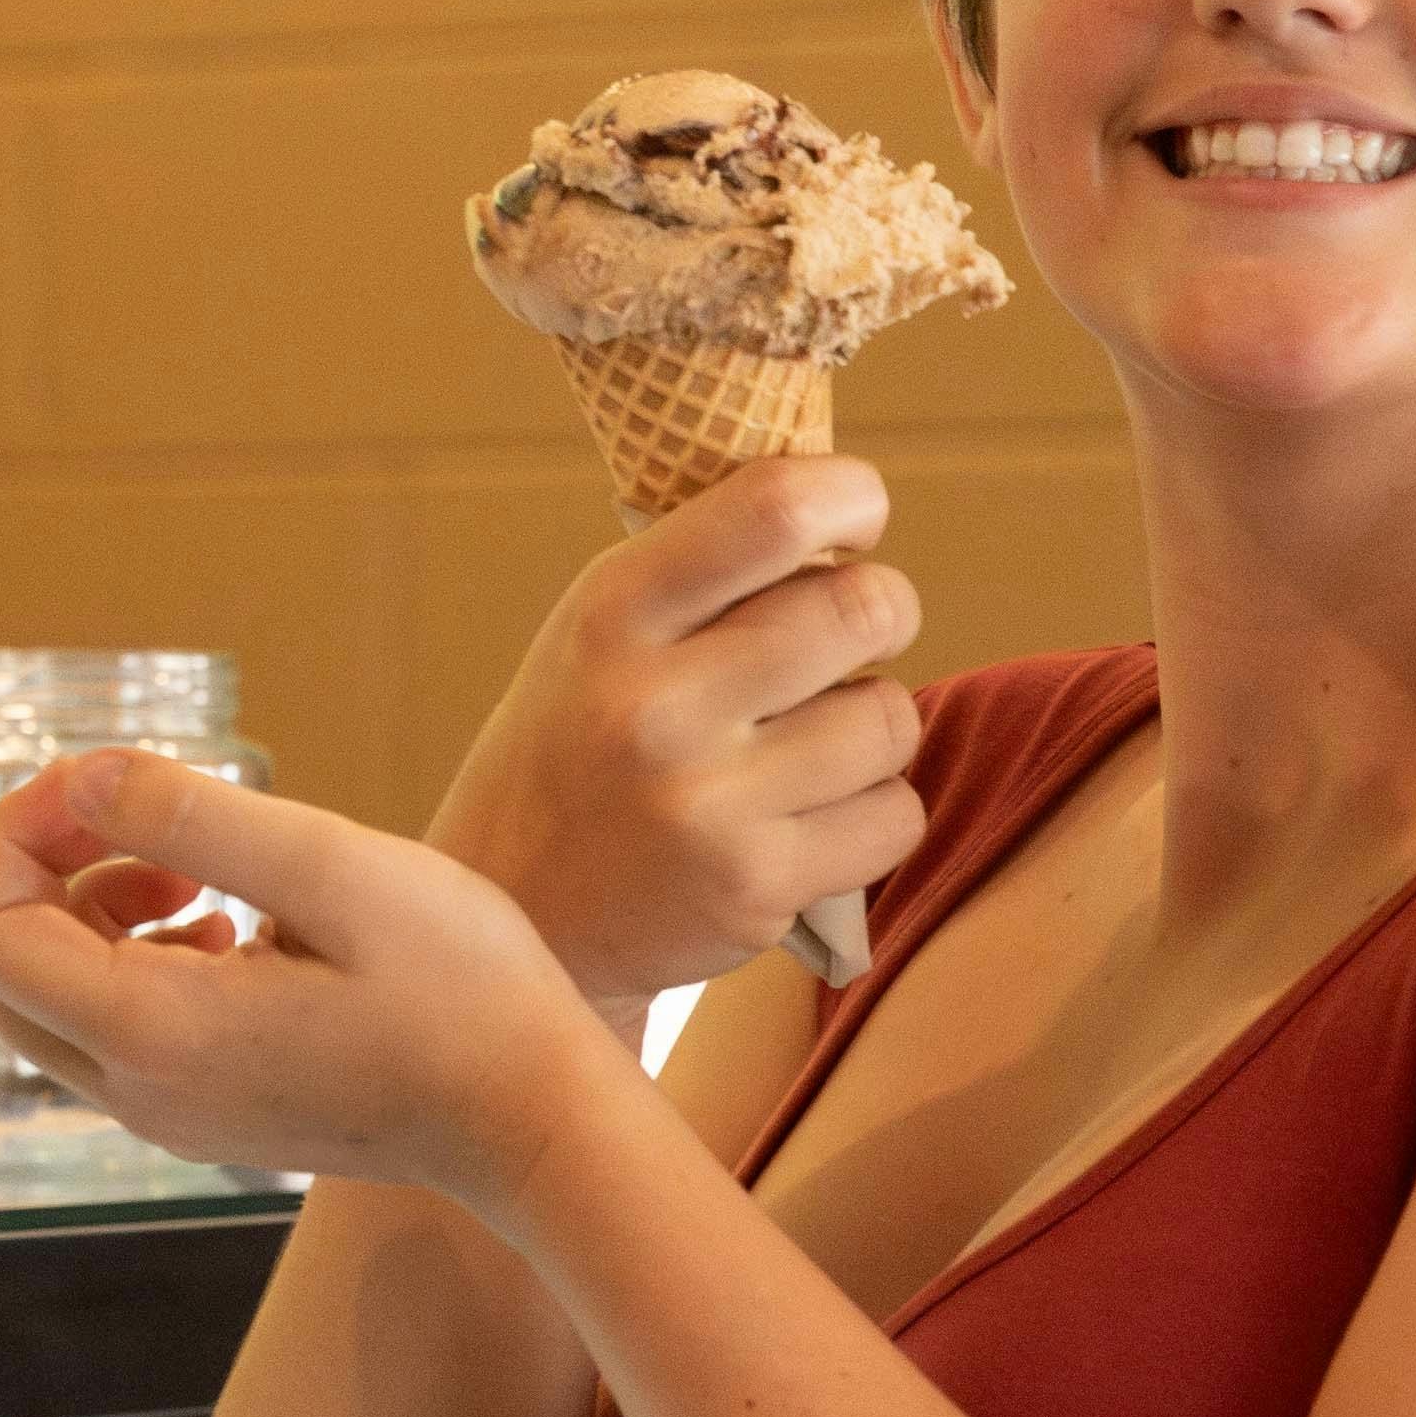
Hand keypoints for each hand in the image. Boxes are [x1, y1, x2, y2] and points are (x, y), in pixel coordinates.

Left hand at [0, 752, 628, 1213]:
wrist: (536, 1123)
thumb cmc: (461, 992)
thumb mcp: (331, 870)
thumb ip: (192, 817)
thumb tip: (80, 777)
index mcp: (149, 1030)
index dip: (14, 835)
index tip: (105, 784)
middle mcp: (136, 1092)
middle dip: (43, 869)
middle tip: (150, 817)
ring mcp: (168, 1116)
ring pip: (51, 1001)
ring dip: (92, 910)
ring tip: (205, 872)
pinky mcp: (206, 1118)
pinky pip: (112, 1034)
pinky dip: (136, 958)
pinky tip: (235, 927)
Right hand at [424, 458, 928, 1006]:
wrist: (520, 919)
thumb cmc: (583, 748)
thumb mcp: (599, 633)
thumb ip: (705, 569)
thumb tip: (848, 502)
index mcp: (612, 613)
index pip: (777, 509)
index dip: (851, 498)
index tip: (854, 521)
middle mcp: (655, 705)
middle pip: (868, 607)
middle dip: (883, 613)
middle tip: (849, 637)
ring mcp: (706, 803)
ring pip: (892, 719)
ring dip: (872, 728)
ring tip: (806, 748)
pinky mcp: (754, 888)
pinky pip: (894, 816)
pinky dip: (872, 815)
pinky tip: (806, 820)